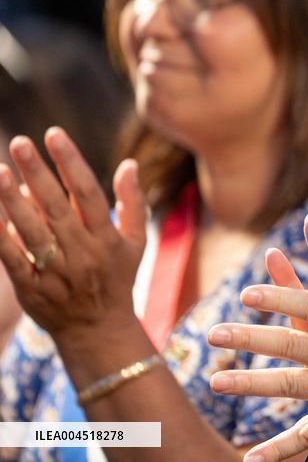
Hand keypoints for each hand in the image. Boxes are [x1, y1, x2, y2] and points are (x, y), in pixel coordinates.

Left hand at [0, 128, 146, 341]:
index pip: (90, 194)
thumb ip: (133, 202)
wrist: (99, 331)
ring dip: (13, 201)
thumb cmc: (117, 279)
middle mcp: (83, 253)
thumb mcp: (136, 243)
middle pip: (58, 207)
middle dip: (38, 173)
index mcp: (108, 239)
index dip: (72, 163)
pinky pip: (11, 258)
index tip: (54, 134)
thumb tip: (128, 164)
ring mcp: (56, 272)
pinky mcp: (32, 289)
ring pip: (32, 231)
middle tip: (19, 143)